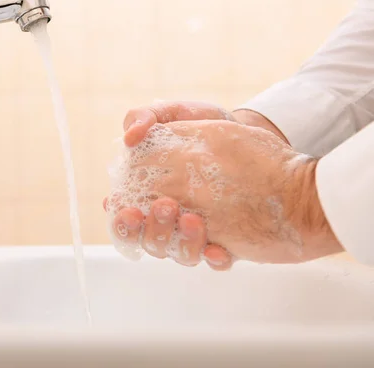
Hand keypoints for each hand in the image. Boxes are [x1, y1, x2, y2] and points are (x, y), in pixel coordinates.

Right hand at [108, 120, 342, 263]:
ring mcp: (197, 232)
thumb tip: (128, 139)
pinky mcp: (226, 240)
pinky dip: (214, 259)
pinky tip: (219, 249)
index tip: (128, 211)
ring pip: (180, 255)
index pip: (125, 219)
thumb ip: (144, 117)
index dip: (121, 222)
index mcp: (148, 194)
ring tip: (194, 220)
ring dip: (182, 243)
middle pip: (149, 241)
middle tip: (165, 206)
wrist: (252, 134)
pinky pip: (216, 261)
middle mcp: (169, 220)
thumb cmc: (205, 125)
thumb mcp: (175, 113)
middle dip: (152, 231)